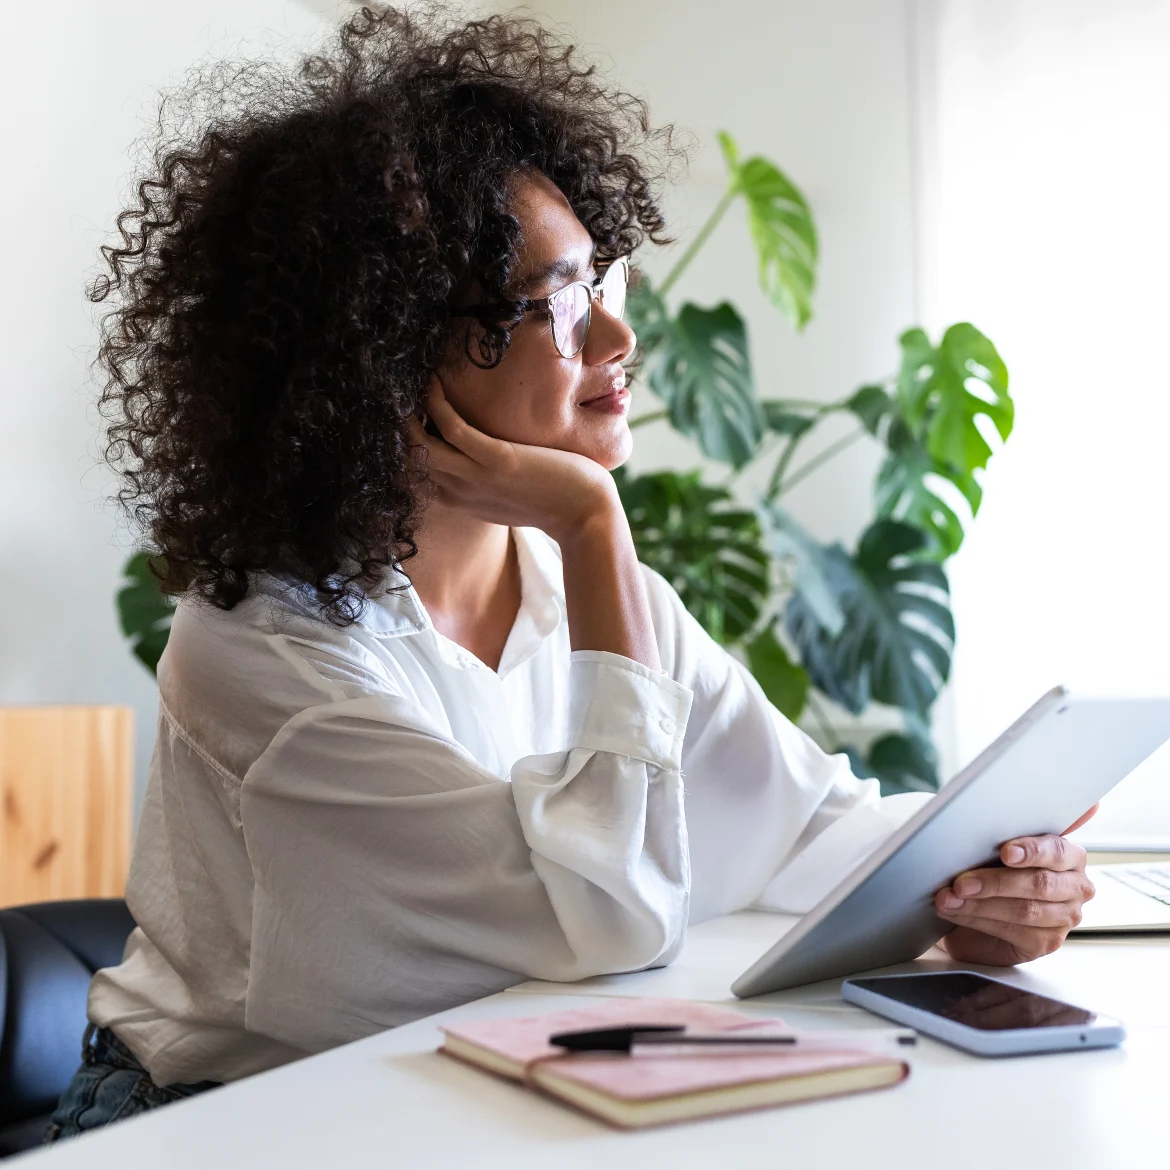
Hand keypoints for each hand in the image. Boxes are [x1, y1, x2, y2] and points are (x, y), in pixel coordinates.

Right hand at [407, 375, 617, 542]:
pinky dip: (436, 403)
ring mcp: (476, 477)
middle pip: (410, 459)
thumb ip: (490, 482)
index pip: (417, 473)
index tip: (404, 415)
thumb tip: (489, 459)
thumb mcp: (511, 497)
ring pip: (420, 444)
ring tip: (407, 381)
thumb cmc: (557, 503)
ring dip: (409, 411)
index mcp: (462, 501)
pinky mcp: (497, 461)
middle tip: (395, 393)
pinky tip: (434, 381)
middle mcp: (460, 492)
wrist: (587, 516)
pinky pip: (452, 428)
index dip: (405, 445)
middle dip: (397, 427)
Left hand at [934, 807, 1097, 965]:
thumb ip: (1026, 823)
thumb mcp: (1002, 842)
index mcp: (1070, 856)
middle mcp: (1075, 887)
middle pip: (1039, 884)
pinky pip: (1013, 931)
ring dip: (979, 904)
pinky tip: (955, 912)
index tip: (1004, 852)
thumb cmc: (994, 867)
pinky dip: (978, 919)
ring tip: (948, 898)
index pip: (1056, 851)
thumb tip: (1089, 804)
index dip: (1031, 851)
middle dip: (994, 882)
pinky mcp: (1047, 942)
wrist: (980, 905)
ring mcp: (1065, 917)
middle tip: (960, 881)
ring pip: (1023, 910)